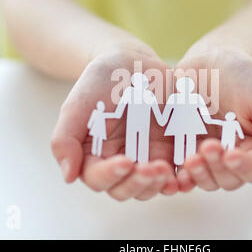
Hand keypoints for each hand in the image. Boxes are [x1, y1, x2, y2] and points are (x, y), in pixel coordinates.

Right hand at [51, 45, 178, 200]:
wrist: (134, 62)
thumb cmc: (103, 79)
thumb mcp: (79, 103)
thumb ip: (66, 137)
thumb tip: (68, 176)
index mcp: (94, 153)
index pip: (98, 178)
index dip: (110, 176)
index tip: (125, 161)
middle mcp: (120, 160)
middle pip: (125, 189)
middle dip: (138, 183)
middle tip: (152, 168)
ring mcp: (145, 156)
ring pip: (151, 186)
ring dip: (159, 184)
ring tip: (167, 168)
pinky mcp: (169, 150)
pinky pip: (176, 173)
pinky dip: (181, 178)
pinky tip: (186, 171)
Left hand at [175, 48, 251, 191]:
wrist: (209, 60)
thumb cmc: (241, 77)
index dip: (243, 167)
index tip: (231, 155)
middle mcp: (231, 155)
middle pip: (228, 179)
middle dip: (218, 168)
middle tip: (207, 147)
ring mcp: (206, 154)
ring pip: (206, 179)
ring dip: (199, 174)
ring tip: (191, 159)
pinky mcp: (183, 149)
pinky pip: (182, 171)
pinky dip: (180, 176)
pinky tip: (175, 171)